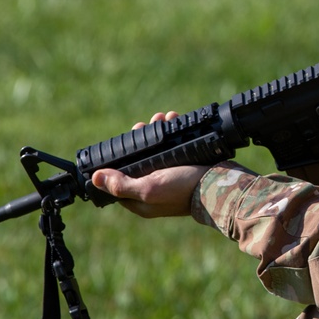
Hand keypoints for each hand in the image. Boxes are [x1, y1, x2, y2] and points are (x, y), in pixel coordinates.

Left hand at [90, 111, 209, 217]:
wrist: (222, 186)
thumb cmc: (184, 190)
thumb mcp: (149, 188)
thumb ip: (121, 184)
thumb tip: (95, 178)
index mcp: (142, 201)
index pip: (119, 182)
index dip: (117, 162)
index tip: (122, 143)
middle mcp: (155, 190)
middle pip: (138, 163)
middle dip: (139, 141)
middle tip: (143, 126)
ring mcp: (171, 179)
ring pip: (157, 152)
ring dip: (156, 132)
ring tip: (161, 117)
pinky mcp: (186, 168)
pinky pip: (174, 148)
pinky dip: (172, 134)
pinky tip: (174, 120)